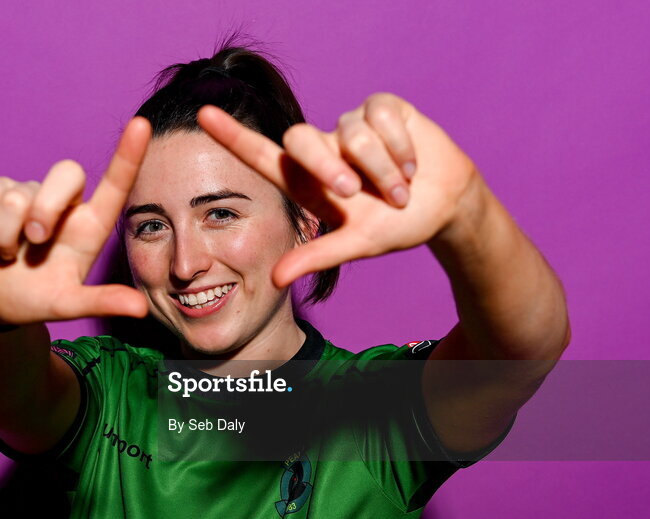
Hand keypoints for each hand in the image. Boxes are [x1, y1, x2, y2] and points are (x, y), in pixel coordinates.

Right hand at [0, 118, 151, 324]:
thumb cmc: (34, 299)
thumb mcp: (68, 305)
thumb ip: (102, 302)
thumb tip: (140, 309)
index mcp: (89, 226)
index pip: (114, 185)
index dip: (128, 156)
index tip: (142, 125)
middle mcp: (62, 204)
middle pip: (67, 172)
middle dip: (47, 207)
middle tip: (35, 242)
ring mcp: (27, 195)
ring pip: (18, 196)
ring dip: (6, 236)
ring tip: (6, 257)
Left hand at [197, 94, 486, 287]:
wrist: (447, 206)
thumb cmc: (396, 226)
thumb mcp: (357, 243)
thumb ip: (316, 256)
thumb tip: (274, 280)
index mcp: (308, 181)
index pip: (261, 155)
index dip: (232, 136)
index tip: (202, 116)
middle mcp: (324, 149)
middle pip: (299, 139)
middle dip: (327, 166)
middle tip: (355, 194)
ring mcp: (351, 125)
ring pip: (351, 133)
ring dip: (381, 168)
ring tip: (400, 190)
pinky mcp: (382, 108)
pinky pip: (380, 116)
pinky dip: (400, 145)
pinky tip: (412, 162)